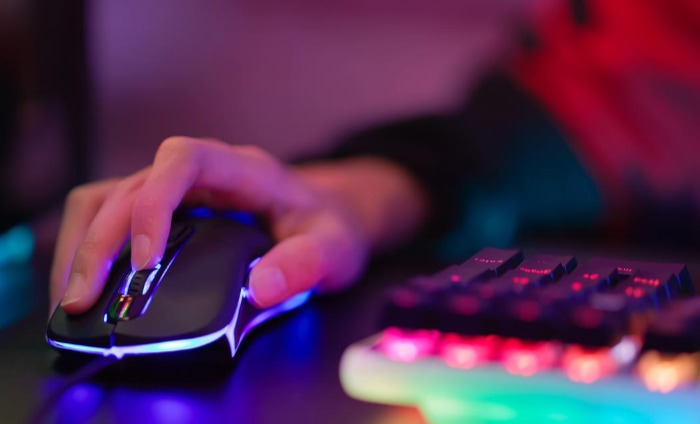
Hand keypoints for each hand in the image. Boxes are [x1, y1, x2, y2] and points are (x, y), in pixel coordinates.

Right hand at [50, 137, 372, 314]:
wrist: (331, 216)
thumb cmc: (332, 226)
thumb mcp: (334, 247)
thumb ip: (306, 263)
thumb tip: (262, 288)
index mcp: (243, 170)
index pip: (183, 160)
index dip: (154, 202)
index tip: (146, 260)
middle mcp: (204, 174)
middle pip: (131, 186)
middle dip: (100, 240)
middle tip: (83, 300)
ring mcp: (181, 191)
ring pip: (110, 197)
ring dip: (83, 243)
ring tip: (72, 297)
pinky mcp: (169, 213)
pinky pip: (115, 215)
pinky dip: (92, 246)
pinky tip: (90, 283)